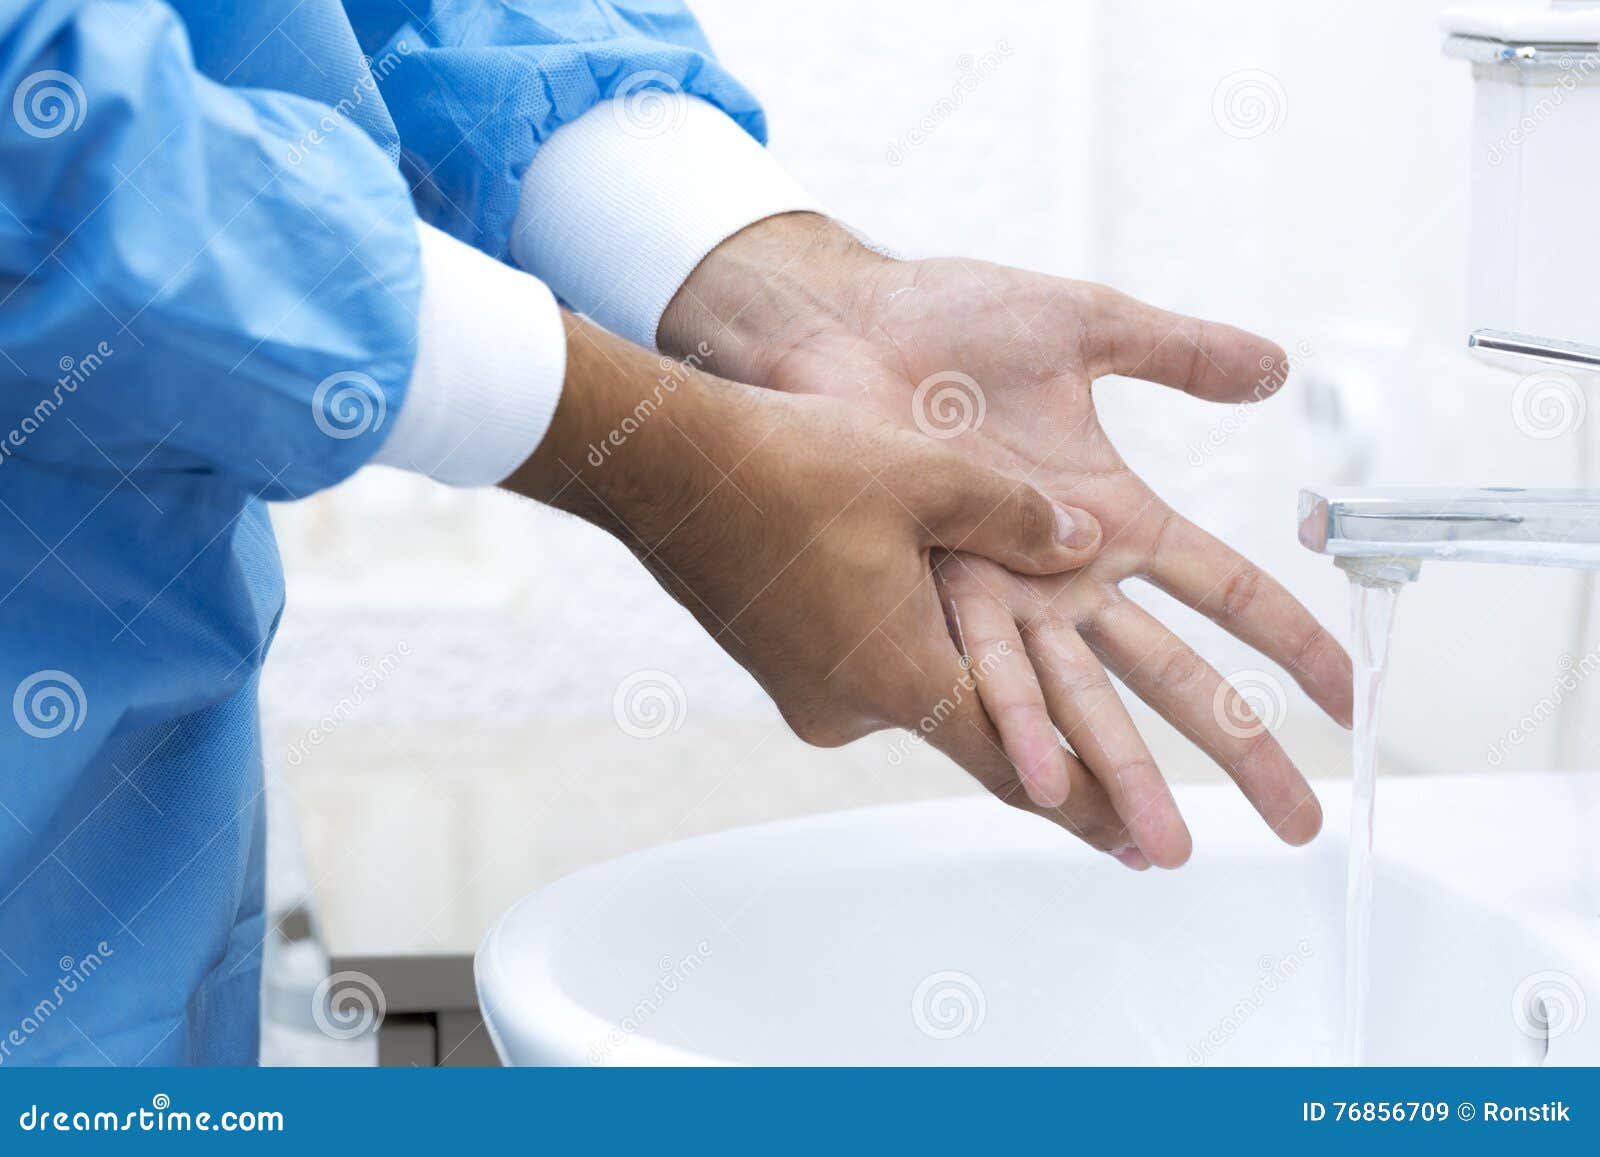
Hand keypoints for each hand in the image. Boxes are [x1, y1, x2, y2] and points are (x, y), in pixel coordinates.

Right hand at [508, 313, 1101, 803]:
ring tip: (1005, 664)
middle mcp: (854, 704)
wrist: (662, 465)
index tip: (1136, 852)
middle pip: (972, 737)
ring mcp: (809, 690)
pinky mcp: (781, 664)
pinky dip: (907, 652)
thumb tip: (1084, 544)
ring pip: (914, 692)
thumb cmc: (789, 466)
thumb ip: (1020, 518)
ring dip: (965, 684)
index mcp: (902, 674)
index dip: (1089, 805)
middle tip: (1118, 813)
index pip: (1019, 763)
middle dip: (1045, 760)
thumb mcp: (930, 477)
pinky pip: (866, 668)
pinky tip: (913, 605)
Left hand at [659, 215, 1351, 867]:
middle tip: (1296, 823)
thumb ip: (1178, 352)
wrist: (844, 326)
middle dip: (1238, 750)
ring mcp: (1006, 591)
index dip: (1290, 644)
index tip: (1347, 701)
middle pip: (1174, 674)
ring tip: (1165, 849)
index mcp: (1114, 516)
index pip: (1227, 591)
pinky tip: (1049, 785)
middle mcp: (1068, 573)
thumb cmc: (950, 324)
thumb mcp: (1088, 327)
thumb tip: (1275, 367)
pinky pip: (985, 670)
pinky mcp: (940, 591)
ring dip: (1124, 776)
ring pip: (1083, 700)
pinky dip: (1019, 726)